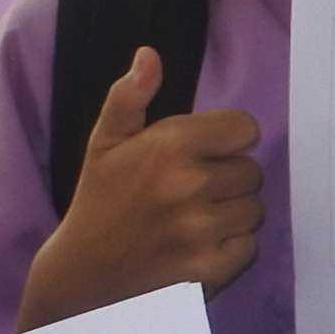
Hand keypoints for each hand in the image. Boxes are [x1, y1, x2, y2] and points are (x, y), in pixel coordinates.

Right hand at [17, 51, 263, 325]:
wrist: (81, 278)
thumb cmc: (98, 204)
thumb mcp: (105, 144)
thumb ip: (130, 96)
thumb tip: (149, 55)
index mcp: (170, 147)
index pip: (245, 129)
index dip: (227, 140)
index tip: (203, 153)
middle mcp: (190, 186)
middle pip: (251, 171)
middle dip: (228, 178)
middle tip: (192, 192)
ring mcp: (201, 231)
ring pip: (253, 209)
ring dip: (232, 214)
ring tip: (195, 220)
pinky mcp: (209, 271)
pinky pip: (249, 246)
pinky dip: (231, 248)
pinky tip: (199, 247)